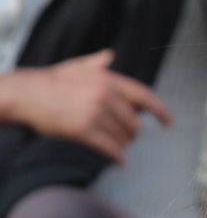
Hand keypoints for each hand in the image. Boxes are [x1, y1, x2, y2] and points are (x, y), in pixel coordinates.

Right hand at [1, 50, 172, 161]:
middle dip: (132, 134)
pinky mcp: (83, 130)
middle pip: (135, 123)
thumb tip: (109, 55)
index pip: (144, 96)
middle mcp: (105, 96)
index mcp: (108, 79)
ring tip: (115, 145)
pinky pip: (110, 148)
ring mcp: (95, 113)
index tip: (169, 122)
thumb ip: (96, 63)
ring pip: (123, 138)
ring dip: (122, 145)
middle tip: (126, 138)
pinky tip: (120, 162)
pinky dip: (118, 157)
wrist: (25, 94)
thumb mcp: (76, 67)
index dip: (160, 111)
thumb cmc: (51, 82)